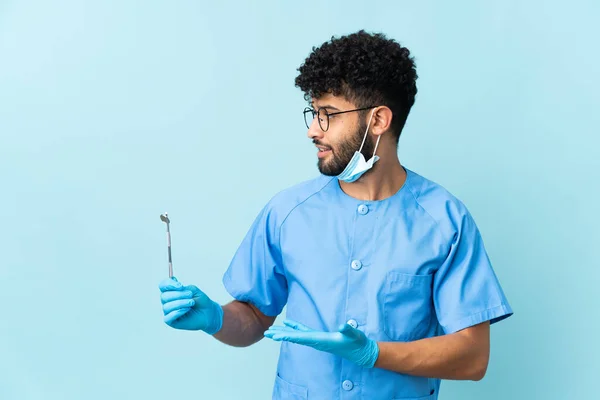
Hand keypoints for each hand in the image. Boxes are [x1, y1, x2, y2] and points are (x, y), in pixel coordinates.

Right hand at [158, 277, 222, 333]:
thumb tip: (173, 283)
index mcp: (171, 291)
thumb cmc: (200, 301)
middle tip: (190, 294)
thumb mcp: (193, 290)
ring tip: (191, 303)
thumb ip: (183, 288)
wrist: (208, 313)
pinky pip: (168, 317)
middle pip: (164, 296)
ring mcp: (168, 312)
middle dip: (178, 294)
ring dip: (180, 303)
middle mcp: (167, 301)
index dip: (168, 284)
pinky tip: (186, 309)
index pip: (162, 285)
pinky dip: (177, 312)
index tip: (180, 285)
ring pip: (166, 307)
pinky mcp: (170, 322)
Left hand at [264, 319, 378, 367]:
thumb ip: (348, 330)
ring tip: (272, 329)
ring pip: (296, 335)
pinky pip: (303, 331)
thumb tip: (342, 325)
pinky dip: (295, 327)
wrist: (360, 352)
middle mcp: (316, 341)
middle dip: (280, 335)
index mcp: (321, 340)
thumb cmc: (356, 343)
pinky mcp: (319, 337)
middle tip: (266, 333)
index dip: (287, 335)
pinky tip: (288, 323)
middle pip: (294, 338)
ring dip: (284, 332)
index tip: (275, 335)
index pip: (300, 338)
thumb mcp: (354, 335)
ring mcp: (317, 340)